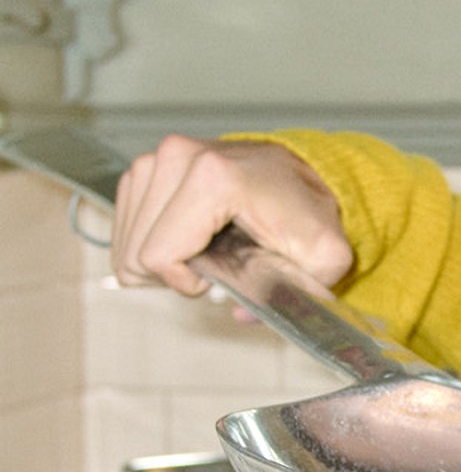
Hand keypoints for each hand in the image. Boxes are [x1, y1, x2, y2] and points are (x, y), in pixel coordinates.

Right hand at [112, 134, 353, 296]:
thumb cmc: (310, 214)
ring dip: (164, 258)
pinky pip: (127, 226)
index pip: (159, 256)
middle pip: (137, 253)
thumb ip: (294, 294)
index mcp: (216, 178)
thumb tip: (241, 314)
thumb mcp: (323, 259)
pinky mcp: (148, 165)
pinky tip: (192, 234)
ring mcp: (158, 157)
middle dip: (176, 272)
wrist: (307, 174)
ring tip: (207, 246)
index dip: (188, 282)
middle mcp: (179, 157)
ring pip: (127, 242)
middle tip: (218, 262)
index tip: (223, 275)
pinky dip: (154, 240)